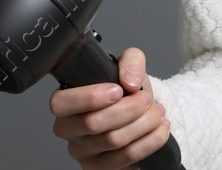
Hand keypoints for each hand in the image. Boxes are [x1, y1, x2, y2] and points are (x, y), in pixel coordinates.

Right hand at [49, 45, 170, 169]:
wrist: (140, 113)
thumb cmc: (126, 91)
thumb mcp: (129, 66)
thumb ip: (130, 62)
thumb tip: (130, 82)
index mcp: (66, 102)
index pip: (61, 103)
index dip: (89, 97)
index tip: (117, 91)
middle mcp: (68, 129)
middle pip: (93, 123)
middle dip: (129, 109)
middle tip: (146, 99)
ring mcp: (82, 152)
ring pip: (113, 140)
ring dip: (143, 124)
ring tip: (158, 113)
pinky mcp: (99, 168)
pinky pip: (125, 157)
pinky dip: (149, 142)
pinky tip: (160, 130)